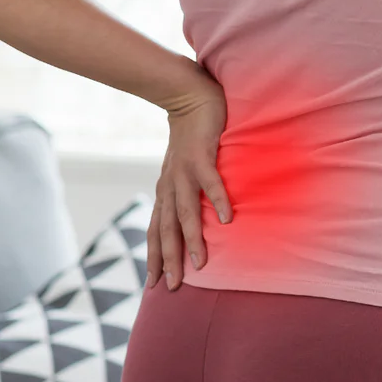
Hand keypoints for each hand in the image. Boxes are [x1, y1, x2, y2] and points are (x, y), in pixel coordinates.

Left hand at [145, 57, 231, 291]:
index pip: (156, 229)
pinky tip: (227, 218)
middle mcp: (170, 183)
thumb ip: (185, 189)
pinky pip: (210, 182)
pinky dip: (217, 200)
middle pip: (167, 228)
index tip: (154, 284)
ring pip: (185, 211)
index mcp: (165, 188)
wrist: (188, 95)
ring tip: (201, 263)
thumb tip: (193, 214)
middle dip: (169, 259)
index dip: (154, 256)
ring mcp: (184, 170)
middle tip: (174, 286)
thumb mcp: (181, 166)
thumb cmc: (189, 134)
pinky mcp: (201, 155)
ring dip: (192, 238)